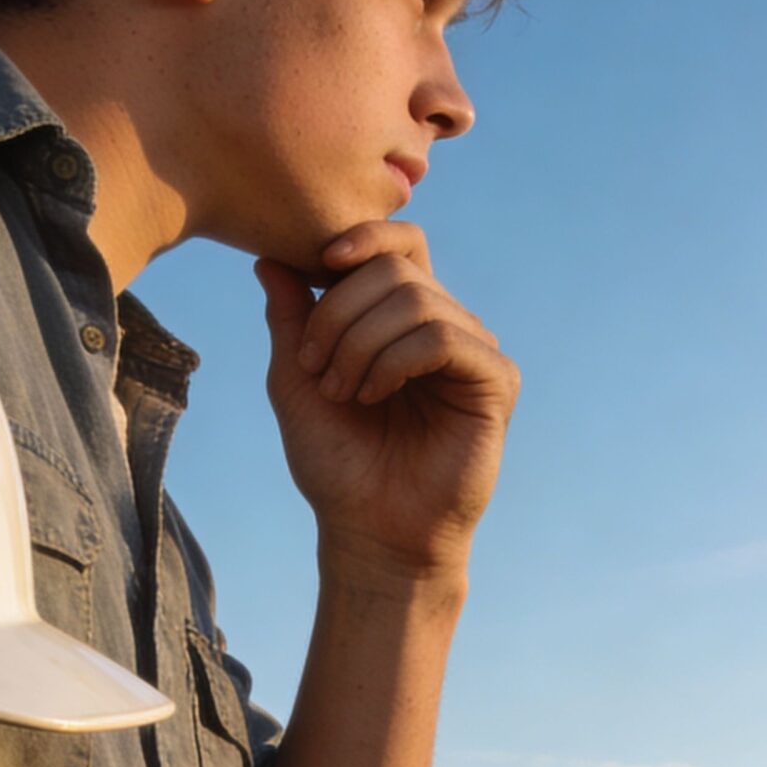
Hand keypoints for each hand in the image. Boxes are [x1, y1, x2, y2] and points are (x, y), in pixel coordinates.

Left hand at [254, 221, 516, 583]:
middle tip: (315, 368)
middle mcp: (443, 325)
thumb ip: (290, 318)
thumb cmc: (336, 462)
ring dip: (361, 343)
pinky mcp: (496, 381)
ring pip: (417, 300)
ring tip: (342, 393)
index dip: (362, 237)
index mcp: (401, 318)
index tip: (319, 263)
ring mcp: (474, 350)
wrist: (369, 530)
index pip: (397, 243)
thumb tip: (270, 257)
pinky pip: (444, 338)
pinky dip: (395, 361)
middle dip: (339, 312)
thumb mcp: (295, 380)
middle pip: (396, 267)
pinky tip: (375, 396)